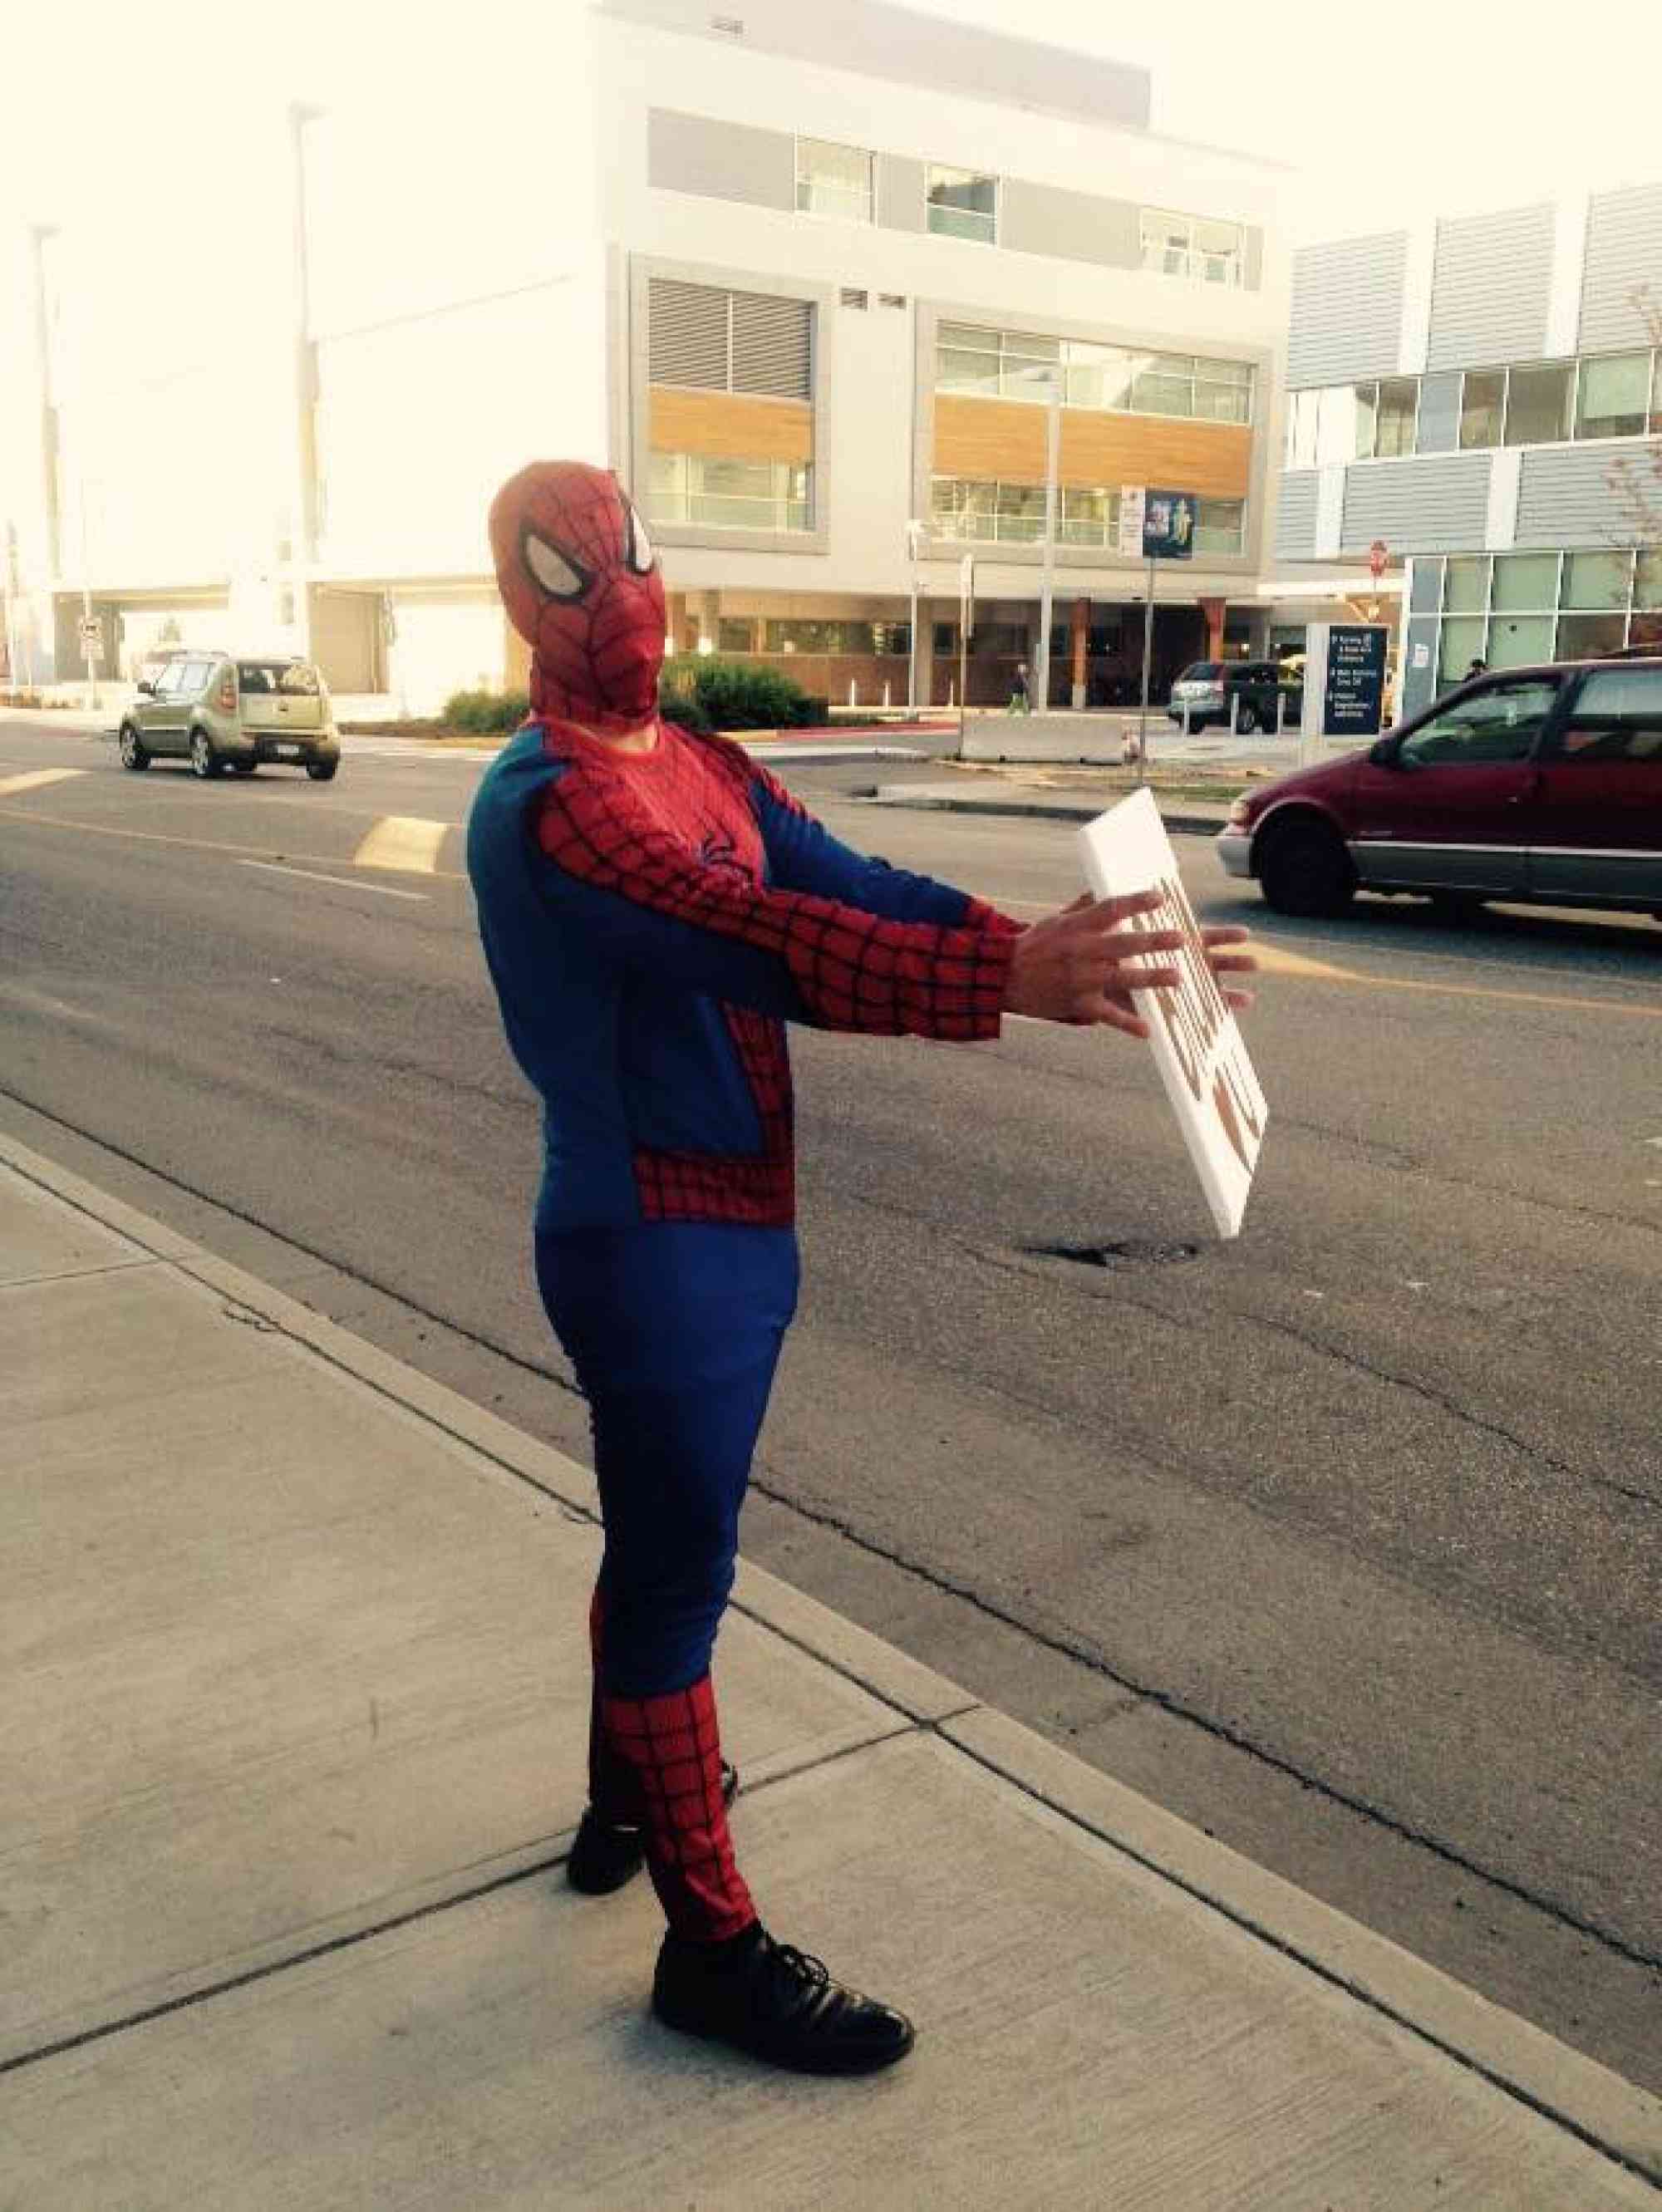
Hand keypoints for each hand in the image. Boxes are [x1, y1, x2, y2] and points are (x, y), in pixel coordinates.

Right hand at [1003, 892, 1256, 1038]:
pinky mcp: (1077, 1004)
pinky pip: (1107, 1015)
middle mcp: (1080, 952)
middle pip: (1122, 945)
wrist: (1003, 977)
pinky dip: (1127, 1024)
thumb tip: (1106, 884)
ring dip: (1150, 979)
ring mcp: (1080, 980)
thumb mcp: (1057, 919)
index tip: (1160, 898)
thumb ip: (1085, 906)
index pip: (1110, 909)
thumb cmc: (1034, 945)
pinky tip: (1148, 1030)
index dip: (1135, 903)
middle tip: (1181, 938)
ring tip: (1177, 977)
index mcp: (1077, 927)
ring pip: (1121, 980)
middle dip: (1152, 942)